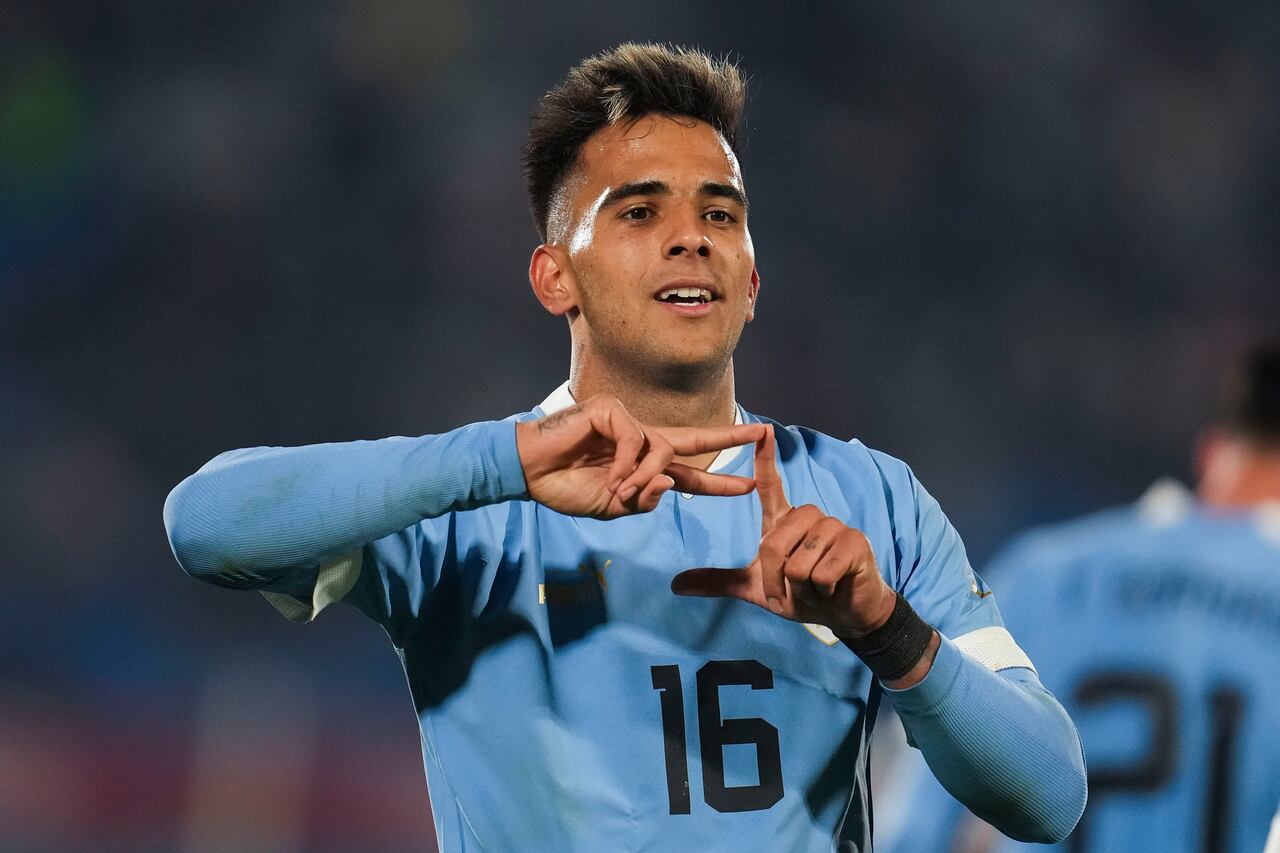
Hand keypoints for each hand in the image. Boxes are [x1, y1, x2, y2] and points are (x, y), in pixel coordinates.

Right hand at [515, 394, 766, 518]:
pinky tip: (608, 475)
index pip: (689, 474)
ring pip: (660, 450)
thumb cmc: (566, 487)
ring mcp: (627, 423)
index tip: (748, 485)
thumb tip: (672, 484)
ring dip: (644, 477)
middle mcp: (641, 441)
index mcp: (643, 465)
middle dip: (729, 438)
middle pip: (693, 440)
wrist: (530, 473)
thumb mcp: (612, 507)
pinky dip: (626, 464)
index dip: (718, 482)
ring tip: (617, 491)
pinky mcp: (611, 411)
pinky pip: (635, 441)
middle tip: (762, 433)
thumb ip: (644, 501)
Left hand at [671, 424, 896, 638]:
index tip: (762, 431)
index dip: (765, 459)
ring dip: (801, 588)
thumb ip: (721, 582)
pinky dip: (822, 590)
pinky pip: (823, 572)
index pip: (770, 485)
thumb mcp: (757, 590)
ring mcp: (834, 526)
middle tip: (793, 591)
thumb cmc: (803, 594)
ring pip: (798, 562)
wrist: (845, 614)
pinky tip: (833, 589)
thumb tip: (676, 585)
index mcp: (784, 521)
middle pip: (773, 544)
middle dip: (777, 579)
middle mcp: (808, 516)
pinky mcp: (854, 543)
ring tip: (815, 588)